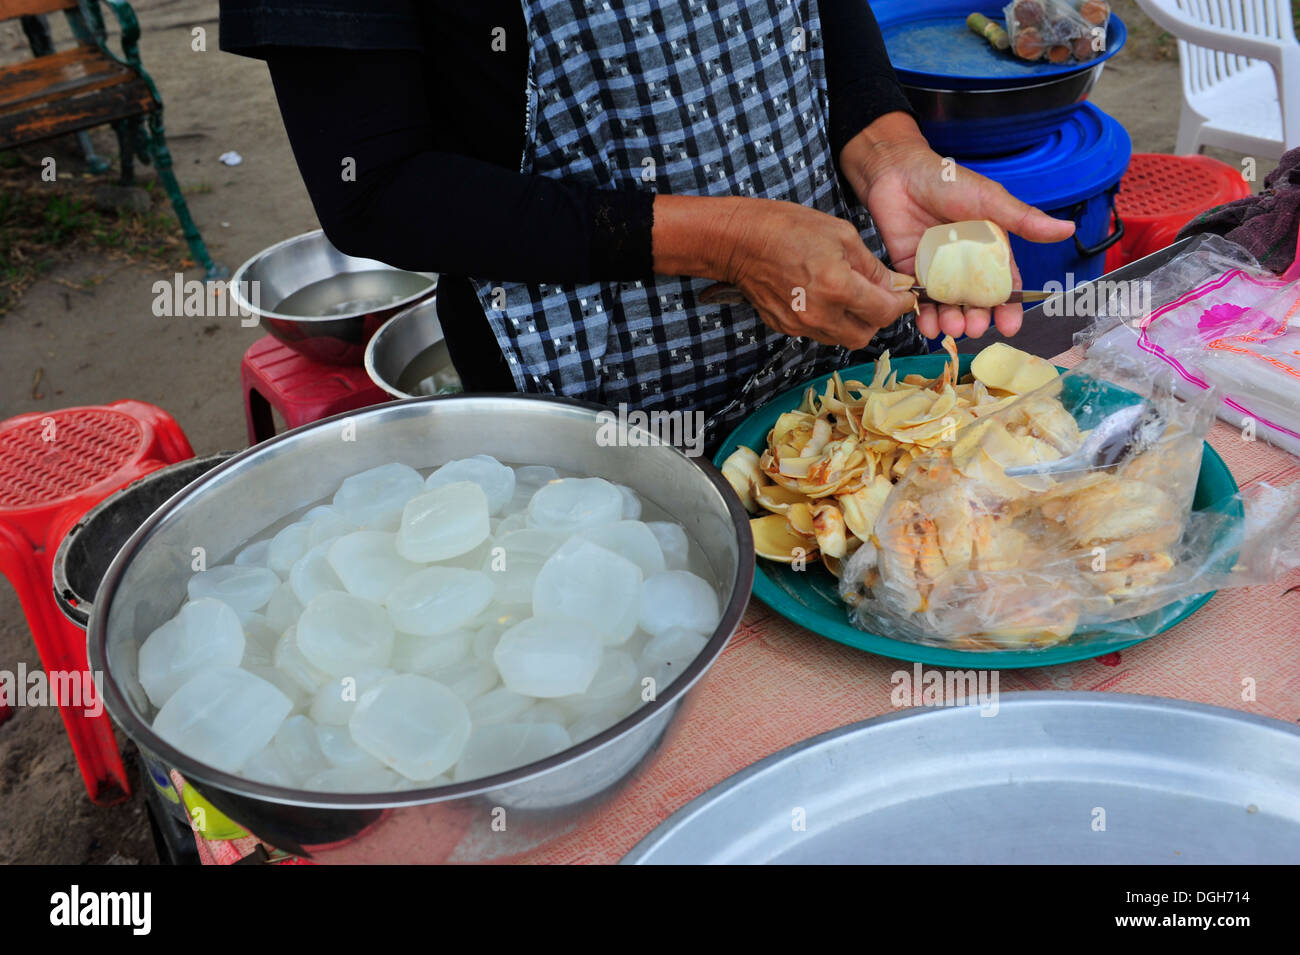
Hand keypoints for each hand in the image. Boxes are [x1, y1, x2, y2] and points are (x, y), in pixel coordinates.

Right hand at [653, 194, 915, 348]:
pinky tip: (823, 298)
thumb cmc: (787, 227)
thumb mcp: (840, 234)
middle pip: (865, 334)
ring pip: (842, 338)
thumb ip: (871, 266)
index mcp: (837, 287)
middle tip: (878, 297)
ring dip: (854, 323)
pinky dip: (830, 321)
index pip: (884, 312)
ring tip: (850, 297)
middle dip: (877, 318)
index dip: (901, 304)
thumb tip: (894, 285)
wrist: (737, 241)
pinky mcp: (784, 327)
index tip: (904, 295)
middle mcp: (820, 313)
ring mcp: (799, 324)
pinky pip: (818, 333)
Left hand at [841, 112, 1076, 339]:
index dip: (1008, 307)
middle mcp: (965, 264)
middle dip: (976, 318)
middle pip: (975, 301)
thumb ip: (1022, 220)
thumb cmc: (948, 181)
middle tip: (974, 328)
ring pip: (947, 304)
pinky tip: (927, 326)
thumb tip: (1067, 229)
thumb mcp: (989, 200)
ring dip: (950, 320)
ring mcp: (938, 270)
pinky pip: (919, 299)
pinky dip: (923, 315)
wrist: (899, 172)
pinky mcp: (911, 272)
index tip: (1010, 326)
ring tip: (952, 328)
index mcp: (989, 249)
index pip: (1003, 285)